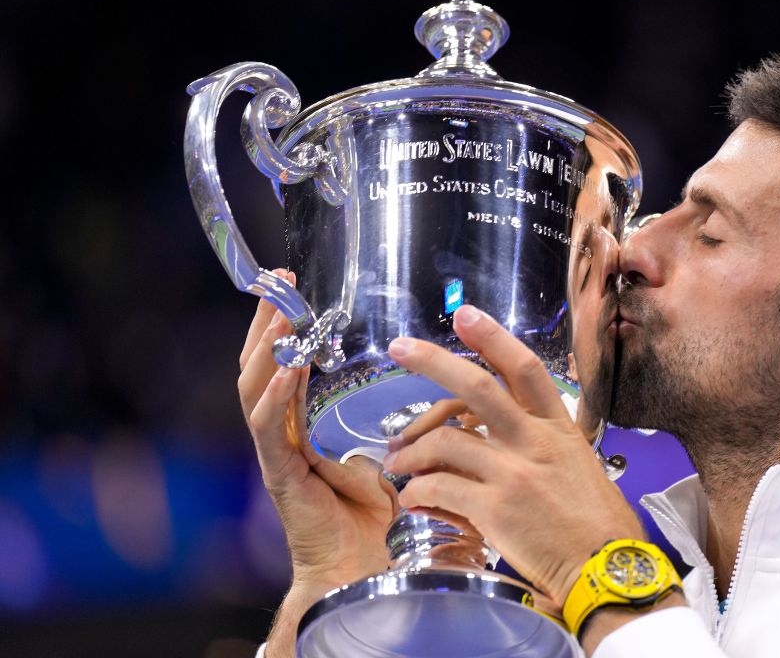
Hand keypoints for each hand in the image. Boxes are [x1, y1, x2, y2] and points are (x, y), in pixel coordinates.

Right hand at [237, 270, 396, 596]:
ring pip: (256, 390)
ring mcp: (278, 455)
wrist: (366, 575)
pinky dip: (277, 398)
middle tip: (277, 280)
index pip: (285, 365)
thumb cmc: (385, 523)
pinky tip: (288, 372)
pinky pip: (270, 430)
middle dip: (267, 322)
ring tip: (282, 313)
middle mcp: (284, 436)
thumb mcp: (397, 459)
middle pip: (261, 367)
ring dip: (268, 348)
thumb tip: (448, 395)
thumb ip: (408, 427)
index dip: (285, 327)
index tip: (292, 284)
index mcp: (305, 429)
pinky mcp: (280, 476)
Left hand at [383, 304, 645, 608]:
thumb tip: (503, 440)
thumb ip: (543, 446)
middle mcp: (534, 441)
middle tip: (399, 347)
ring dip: (412, 450)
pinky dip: (418, 490)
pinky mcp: (494, 508)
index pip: (524, 368)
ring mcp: (513, 472)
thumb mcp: (579, 466)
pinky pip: (439, 487)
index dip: (492, 337)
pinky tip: (414, 498)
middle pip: (475, 387)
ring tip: (398, 463)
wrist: (607, 568)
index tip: (466, 315)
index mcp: (558, 428)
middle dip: (432, 361)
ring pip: (445, 441)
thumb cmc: (598, 525)